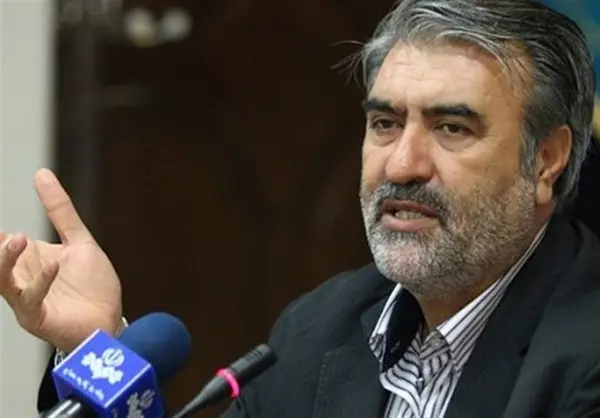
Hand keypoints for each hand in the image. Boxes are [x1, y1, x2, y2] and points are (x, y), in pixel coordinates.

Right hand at [0, 168, 121, 351]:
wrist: (110, 320)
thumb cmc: (91, 286)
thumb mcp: (78, 241)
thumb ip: (60, 211)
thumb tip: (41, 174)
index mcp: (28, 258)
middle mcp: (21, 277)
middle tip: (1, 233)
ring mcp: (26, 298)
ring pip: (2, 280)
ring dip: (5, 260)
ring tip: (17, 238)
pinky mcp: (38, 316)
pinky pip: (31, 299)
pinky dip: (40, 282)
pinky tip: (53, 265)